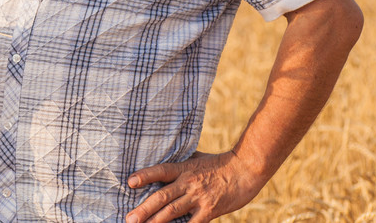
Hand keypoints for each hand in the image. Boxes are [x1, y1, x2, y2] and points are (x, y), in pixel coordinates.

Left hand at [125, 151, 266, 222]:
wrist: (246, 169)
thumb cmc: (220, 163)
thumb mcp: (196, 158)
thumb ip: (180, 164)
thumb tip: (164, 161)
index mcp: (183, 169)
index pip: (160, 171)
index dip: (145, 176)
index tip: (130, 182)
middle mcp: (188, 183)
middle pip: (162, 196)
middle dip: (143, 209)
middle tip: (129, 219)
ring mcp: (198, 198)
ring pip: (173, 211)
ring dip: (155, 221)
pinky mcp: (210, 210)